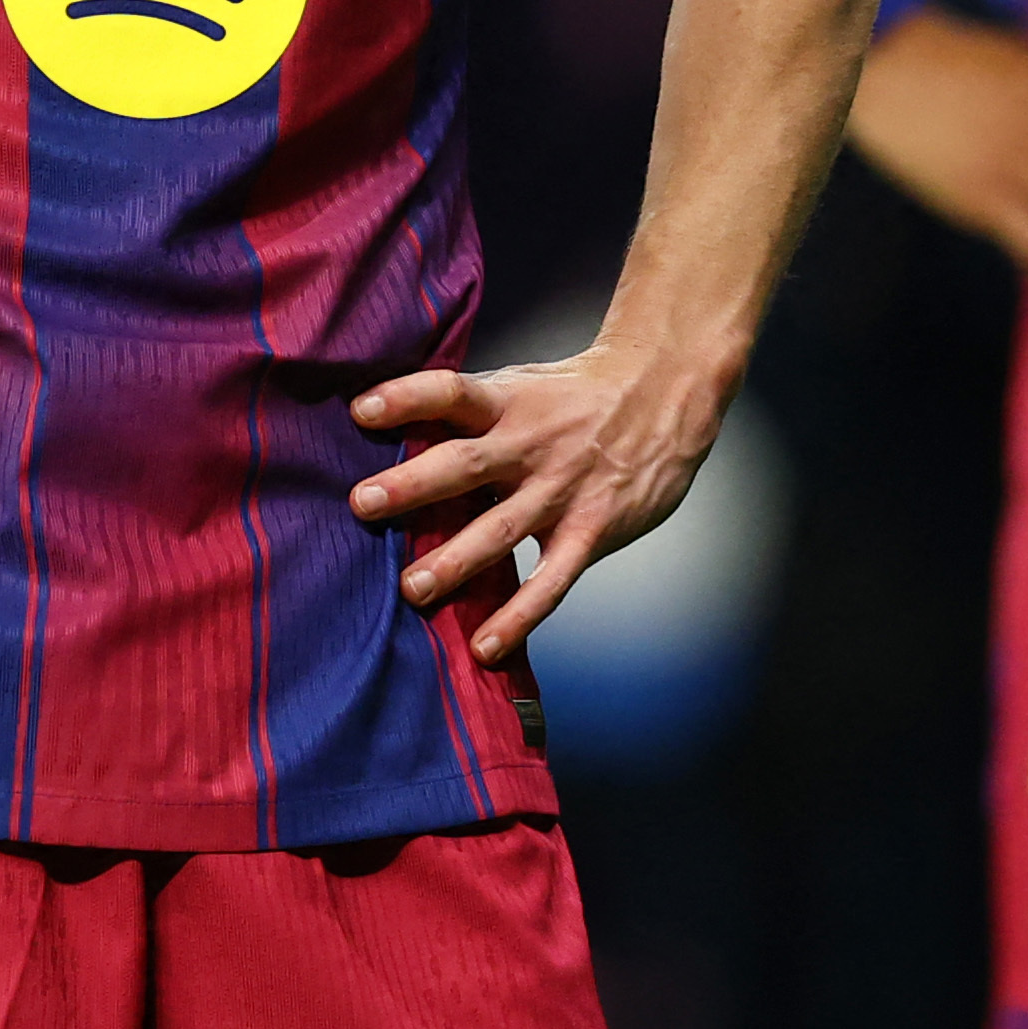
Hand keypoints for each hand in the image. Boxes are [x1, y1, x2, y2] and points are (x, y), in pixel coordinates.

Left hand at [346, 336, 736, 665]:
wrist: (666, 394)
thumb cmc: (577, 395)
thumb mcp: (523, 383)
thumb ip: (469, 409)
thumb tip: (395, 429)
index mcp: (507, 401)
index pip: (451, 392)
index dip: (407, 398)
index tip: (361, 411)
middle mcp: (529, 445)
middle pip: (464, 463)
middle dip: (412, 485)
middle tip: (363, 504)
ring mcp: (561, 491)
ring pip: (502, 529)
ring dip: (455, 560)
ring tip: (412, 588)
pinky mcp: (591, 530)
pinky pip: (550, 581)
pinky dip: (519, 616)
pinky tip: (486, 646)